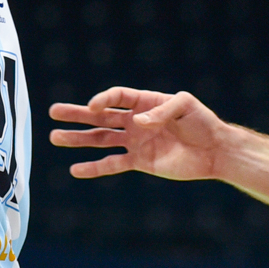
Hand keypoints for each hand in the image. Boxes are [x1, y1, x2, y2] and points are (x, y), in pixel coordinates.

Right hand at [48, 87, 229, 180]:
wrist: (215, 151)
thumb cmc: (202, 122)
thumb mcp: (186, 105)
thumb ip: (161, 111)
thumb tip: (138, 124)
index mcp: (145, 102)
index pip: (117, 98)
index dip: (103, 100)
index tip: (92, 107)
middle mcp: (135, 121)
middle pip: (100, 117)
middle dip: (76, 115)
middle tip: (53, 112)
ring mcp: (135, 142)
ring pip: (100, 139)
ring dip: (78, 139)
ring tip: (55, 137)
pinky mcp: (139, 161)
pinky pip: (112, 163)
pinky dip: (94, 167)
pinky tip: (75, 169)